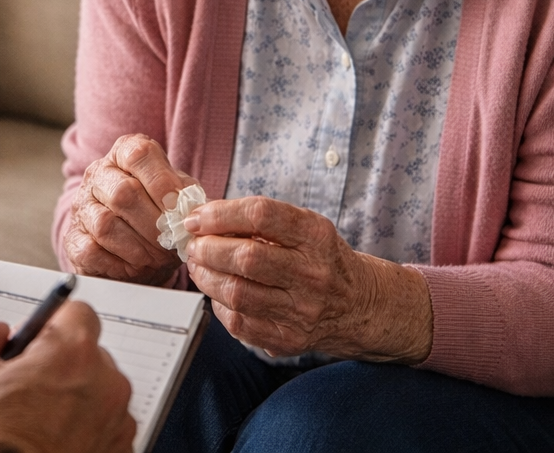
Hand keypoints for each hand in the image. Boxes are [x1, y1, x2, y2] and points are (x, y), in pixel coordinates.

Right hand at [0, 301, 134, 452]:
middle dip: (56, 366)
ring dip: (70, 400)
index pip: (75, 312)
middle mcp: (107, 383)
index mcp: (74, 353)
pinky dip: (82, 431)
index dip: (46, 325)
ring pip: (95, 391)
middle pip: (85, 353)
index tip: (29, 344)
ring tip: (33, 424)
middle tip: (21, 391)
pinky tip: (50, 444)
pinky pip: (103, 426)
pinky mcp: (120, 451)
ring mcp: (118, 421)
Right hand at [64, 134, 197, 285]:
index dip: (161, 181)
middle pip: (123, 192)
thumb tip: (191, 208)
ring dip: (139, 246)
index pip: (139, 153)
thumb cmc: (157, 219)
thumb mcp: (176, 200)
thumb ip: (186, 197)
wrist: (133, 253)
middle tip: (170, 240)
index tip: (176, 206)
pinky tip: (133, 265)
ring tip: (156, 256)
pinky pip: (92, 250)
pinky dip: (119, 263)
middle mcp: (98, 175)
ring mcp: (82, 206)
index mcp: (125, 155)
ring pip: (106, 224)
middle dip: (154, 223)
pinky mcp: (73, 239)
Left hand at [183, 196, 432, 362]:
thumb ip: (260, 221)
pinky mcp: (290, 339)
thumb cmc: (322, 258)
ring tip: (199, 266)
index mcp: (316, 236)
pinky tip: (218, 293)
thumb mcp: (305, 227)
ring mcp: (302, 310)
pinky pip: (239, 323)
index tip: (197, 217)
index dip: (220, 214)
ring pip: (236, 293)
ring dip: (205, 277)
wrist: (359, 304)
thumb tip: (203, 218)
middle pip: (245, 258)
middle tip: (194, 244)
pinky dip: (218, 305)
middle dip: (207, 248)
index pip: (261, 215)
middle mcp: (313, 274)